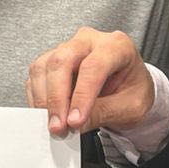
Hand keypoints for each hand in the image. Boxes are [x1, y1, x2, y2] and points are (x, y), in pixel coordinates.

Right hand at [28, 29, 154, 136]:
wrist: (127, 88)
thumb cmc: (132, 91)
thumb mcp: (130, 108)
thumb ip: (103, 112)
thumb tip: (73, 123)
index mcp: (117, 46)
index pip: (94, 66)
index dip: (82, 96)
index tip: (74, 122)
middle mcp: (89, 41)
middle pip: (62, 61)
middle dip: (57, 98)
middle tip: (58, 126)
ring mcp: (68, 47)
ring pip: (44, 67)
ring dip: (44, 99)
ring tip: (54, 124)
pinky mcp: (52, 60)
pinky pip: (36, 76)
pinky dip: (38, 98)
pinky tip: (47, 114)